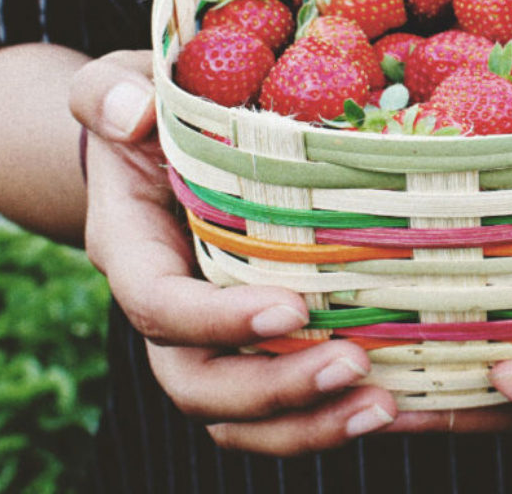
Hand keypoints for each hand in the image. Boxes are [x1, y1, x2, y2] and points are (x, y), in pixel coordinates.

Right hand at [69, 52, 399, 454]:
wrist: (154, 149)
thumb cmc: (146, 111)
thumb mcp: (119, 87)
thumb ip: (106, 93)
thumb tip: (131, 111)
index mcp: (133, 251)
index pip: (158, 305)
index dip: (216, 320)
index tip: (289, 308)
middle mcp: (166, 312)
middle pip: (199, 385)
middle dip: (274, 391)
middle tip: (354, 365)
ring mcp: (210, 340)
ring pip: (240, 417)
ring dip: (311, 424)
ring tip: (386, 405)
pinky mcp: (255, 347)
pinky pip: (284, 407)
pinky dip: (337, 415)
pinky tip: (405, 405)